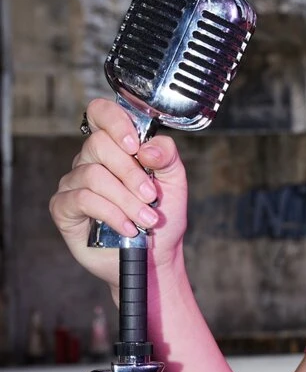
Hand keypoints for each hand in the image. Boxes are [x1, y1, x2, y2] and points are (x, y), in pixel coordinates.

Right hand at [49, 98, 189, 287]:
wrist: (154, 257)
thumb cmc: (162, 217)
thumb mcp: (175, 183)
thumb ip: (167, 157)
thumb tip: (148, 147)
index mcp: (115, 148)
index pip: (101, 113)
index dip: (115, 122)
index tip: (135, 146)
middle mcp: (90, 161)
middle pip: (98, 145)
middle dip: (131, 173)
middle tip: (151, 197)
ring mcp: (73, 183)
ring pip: (93, 175)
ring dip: (126, 200)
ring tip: (145, 219)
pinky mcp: (64, 208)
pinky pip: (83, 199)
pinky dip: (112, 214)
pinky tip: (128, 228)